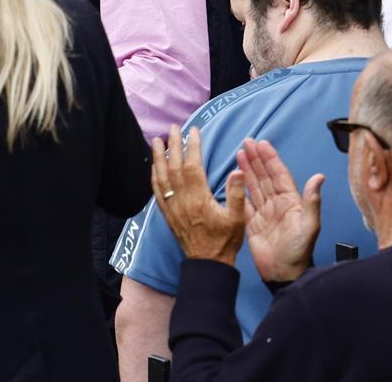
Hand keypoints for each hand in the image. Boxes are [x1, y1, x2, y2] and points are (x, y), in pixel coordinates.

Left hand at [151, 125, 246, 266]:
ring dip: (158, 156)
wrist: (207, 263)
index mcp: (199, 198)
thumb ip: (237, 194)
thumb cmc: (225, 241)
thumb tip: (237, 171)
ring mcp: (172, 206)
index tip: (194, 130)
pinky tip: (153, 166)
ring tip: (157, 140)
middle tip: (172, 127)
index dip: (192, 146)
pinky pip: (156, 190)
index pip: (193, 165)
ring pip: (161, 176)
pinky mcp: (166, 213)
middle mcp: (182, 199)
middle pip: (174, 166)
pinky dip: (153, 175)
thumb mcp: (238, 219)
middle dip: (173, 144)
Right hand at [237, 139, 322, 282]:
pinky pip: (243, 201)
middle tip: (246, 142)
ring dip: (247, 169)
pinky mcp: (251, 222)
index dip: (270, 159)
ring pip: (254, 185)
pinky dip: (238, 188)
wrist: (283, 273)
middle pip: (265, 176)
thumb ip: (311, 201)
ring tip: (239, 154)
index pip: (279, 175)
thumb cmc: (298, 252)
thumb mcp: (309, 225)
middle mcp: (276, 204)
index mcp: (290, 202)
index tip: (262, 144)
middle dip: (256, 159)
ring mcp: (263, 213)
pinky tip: (233, 178)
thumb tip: (319, 177)